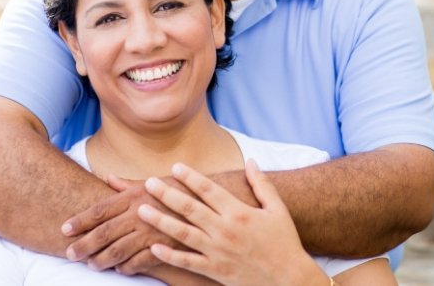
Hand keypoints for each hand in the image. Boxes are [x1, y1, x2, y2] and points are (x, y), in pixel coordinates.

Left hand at [62, 175, 184, 273]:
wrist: (212, 200)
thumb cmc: (180, 189)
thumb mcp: (153, 183)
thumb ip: (127, 185)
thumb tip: (108, 178)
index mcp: (134, 196)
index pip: (100, 210)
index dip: (80, 220)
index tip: (64, 228)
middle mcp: (139, 213)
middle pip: (104, 232)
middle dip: (84, 244)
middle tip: (69, 253)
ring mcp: (151, 232)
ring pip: (118, 250)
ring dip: (101, 260)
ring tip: (90, 265)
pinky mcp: (164, 247)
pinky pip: (139, 262)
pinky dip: (127, 268)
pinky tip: (119, 270)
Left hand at [138, 159, 327, 285]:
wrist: (291, 281)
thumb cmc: (285, 242)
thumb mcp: (277, 209)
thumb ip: (262, 184)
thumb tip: (250, 160)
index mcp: (239, 212)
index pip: (209, 189)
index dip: (190, 177)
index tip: (175, 166)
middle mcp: (225, 230)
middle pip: (190, 208)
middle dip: (167, 194)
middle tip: (148, 183)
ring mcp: (218, 252)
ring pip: (183, 234)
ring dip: (160, 221)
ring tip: (141, 210)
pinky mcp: (216, 271)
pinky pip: (188, 263)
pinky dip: (170, 256)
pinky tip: (153, 248)